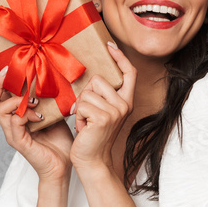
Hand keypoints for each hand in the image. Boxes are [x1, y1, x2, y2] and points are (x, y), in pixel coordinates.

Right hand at [0, 65, 73, 181]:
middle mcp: (9, 123)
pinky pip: (13, 122)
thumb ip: (48, 98)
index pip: (0, 93)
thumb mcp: (54, 113)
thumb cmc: (59, 141)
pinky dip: (24, 114)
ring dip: (15, 99)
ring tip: (33, 100)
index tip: (3, 59)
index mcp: (15, 115)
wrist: (63, 167)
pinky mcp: (18, 142)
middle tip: (8, 71)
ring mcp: (11, 133)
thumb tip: (53, 75)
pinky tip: (39, 116)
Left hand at [69, 42, 136, 176]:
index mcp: (126, 101)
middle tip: (88, 113)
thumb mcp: (102, 112)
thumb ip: (102, 95)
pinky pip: (82, 104)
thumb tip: (91, 77)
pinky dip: (78, 117)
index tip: (110, 46)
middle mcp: (124, 105)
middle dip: (86, 94)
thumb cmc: (93, 136)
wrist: (92, 160)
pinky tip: (83, 128)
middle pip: (99, 79)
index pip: (129, 73)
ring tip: (86, 122)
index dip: (120, 57)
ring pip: (87, 92)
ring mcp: (115, 111)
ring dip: (81, 108)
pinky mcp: (103, 118)